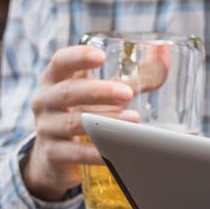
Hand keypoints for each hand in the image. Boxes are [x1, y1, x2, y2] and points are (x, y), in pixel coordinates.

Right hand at [21, 45, 137, 200]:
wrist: (55, 154)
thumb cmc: (85, 110)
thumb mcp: (100, 91)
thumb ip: (131, 75)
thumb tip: (164, 54)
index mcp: (55, 79)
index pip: (60, 61)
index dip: (78, 57)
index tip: (100, 56)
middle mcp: (45, 101)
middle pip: (68, 92)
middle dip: (99, 91)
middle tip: (128, 93)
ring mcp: (45, 128)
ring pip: (74, 123)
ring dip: (106, 121)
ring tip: (133, 120)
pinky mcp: (52, 153)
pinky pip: (75, 153)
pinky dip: (96, 152)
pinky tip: (115, 151)